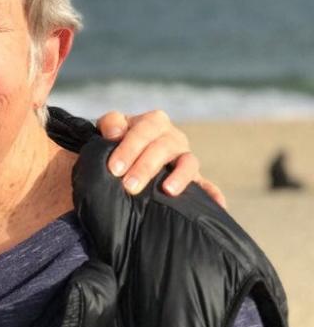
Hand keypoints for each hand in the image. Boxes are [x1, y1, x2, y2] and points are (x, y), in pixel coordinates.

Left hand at [96, 110, 226, 208]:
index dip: (129, 147)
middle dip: (145, 166)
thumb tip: (114, 133)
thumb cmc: (113, 145)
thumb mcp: (108, 130)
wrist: (122, 162)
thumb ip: (109, 125)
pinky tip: (217, 204)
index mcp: (151, 123)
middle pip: (163, 147)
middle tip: (129, 186)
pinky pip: (206, 185)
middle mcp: (171, 138)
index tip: (114, 168)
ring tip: (168, 190)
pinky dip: (212, 192)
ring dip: (179, 176)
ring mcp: (183, 158)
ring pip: (188, 162)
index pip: (144, 129)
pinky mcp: (193, 178)